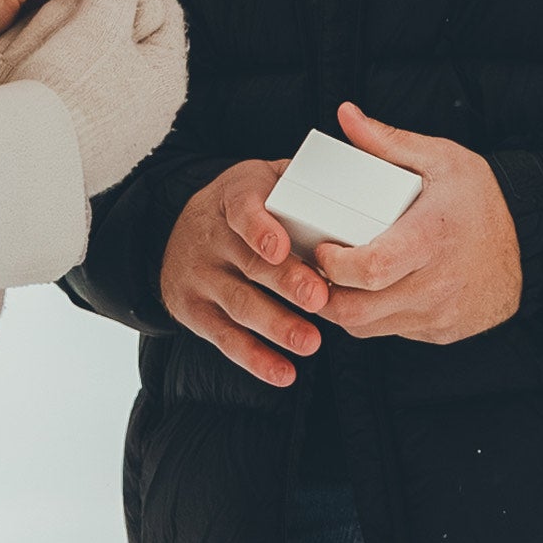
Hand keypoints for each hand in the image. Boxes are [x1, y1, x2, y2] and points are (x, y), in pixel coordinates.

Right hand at [160, 152, 331, 383]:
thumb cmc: (244, 206)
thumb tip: (364, 171)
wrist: (177, 232)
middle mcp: (210, 237)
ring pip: (239, 304)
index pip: (242, 210)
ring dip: (276, 325)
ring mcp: (200, 276)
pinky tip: (284, 372)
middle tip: (319, 299)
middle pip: (249, 263)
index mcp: (233, 198)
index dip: (260, 228)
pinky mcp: (193, 311)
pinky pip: (224, 339)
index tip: (281, 245)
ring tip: (310, 341)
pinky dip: (255, 358)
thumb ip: (302, 180)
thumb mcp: (263, 178)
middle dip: (285, 283)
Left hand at [306, 102, 524, 344]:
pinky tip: (376, 292)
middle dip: (325, 295)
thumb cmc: (480, 200)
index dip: (333, 264)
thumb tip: (346, 115)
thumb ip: (388, 142)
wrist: (531, 241)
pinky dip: (376, 318)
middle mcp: (436, 284)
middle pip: (358, 310)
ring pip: (369, 328)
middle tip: (318, 271)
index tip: (323, 248)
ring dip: (346, 308)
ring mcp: (441, 314)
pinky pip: (393, 333)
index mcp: (431, 238)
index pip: (369, 268)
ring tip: (342, 280)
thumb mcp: (441, 159)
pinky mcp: (443, 331)